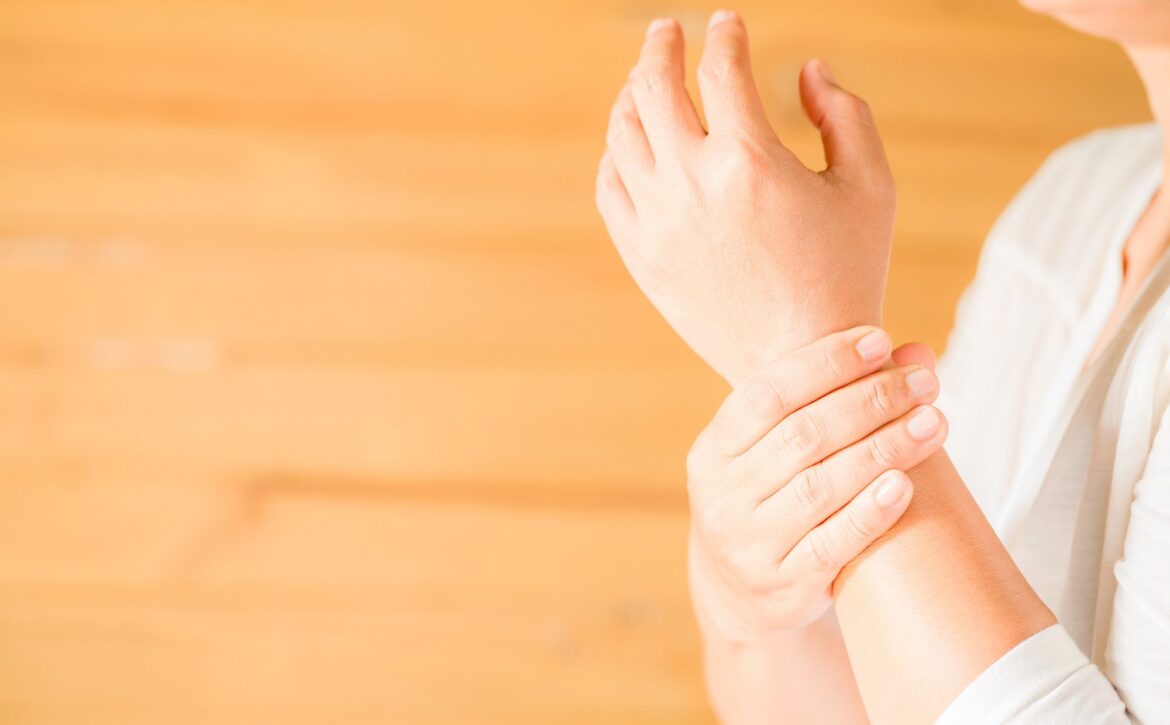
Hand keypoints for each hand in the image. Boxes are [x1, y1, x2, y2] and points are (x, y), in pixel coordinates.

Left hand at [595, 12, 895, 382]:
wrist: (801, 365)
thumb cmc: (846, 273)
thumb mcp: (870, 186)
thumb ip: (844, 114)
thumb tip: (805, 69)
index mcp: (750, 161)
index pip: (721, 69)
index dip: (725, 35)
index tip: (727, 23)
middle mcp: (691, 184)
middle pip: (653, 87)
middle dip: (661, 46)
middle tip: (668, 32)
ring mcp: (656, 222)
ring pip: (621, 133)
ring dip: (632, 95)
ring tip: (645, 82)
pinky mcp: (640, 255)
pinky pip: (609, 186)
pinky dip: (616, 154)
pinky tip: (633, 144)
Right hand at [686, 327, 945, 642]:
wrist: (740, 596)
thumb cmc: (772, 501)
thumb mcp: (774, 453)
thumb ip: (830, 402)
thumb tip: (916, 353)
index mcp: (713, 450)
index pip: (767, 392)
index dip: (825, 363)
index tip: (880, 341)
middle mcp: (722, 495)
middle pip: (802, 435)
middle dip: (871, 401)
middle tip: (925, 382)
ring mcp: (749, 544)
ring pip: (821, 487)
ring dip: (884, 448)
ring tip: (934, 422)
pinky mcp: (783, 586)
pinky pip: (832, 544)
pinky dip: (870, 512)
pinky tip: (905, 484)